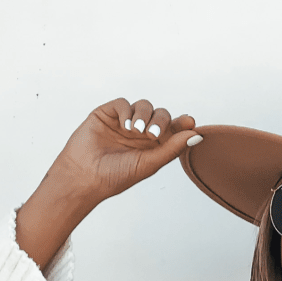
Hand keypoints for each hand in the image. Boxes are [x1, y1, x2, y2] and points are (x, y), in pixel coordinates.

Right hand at [16, 98, 199, 271]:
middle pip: (160, 114)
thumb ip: (172, 149)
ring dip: (144, 115)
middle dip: (161, 121)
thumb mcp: (149, 163)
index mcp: (153, 146)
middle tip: (153, 135)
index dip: (182, 123)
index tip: (190, 121)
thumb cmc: (116, 176)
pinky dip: (127, 111)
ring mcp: (124, 122)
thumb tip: (197, 135)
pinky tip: (125, 126)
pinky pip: (123, 103)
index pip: (172, 129)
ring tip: (137, 131)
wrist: (84, 177)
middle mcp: (140, 133)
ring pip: (144, 106)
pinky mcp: (107, 114)